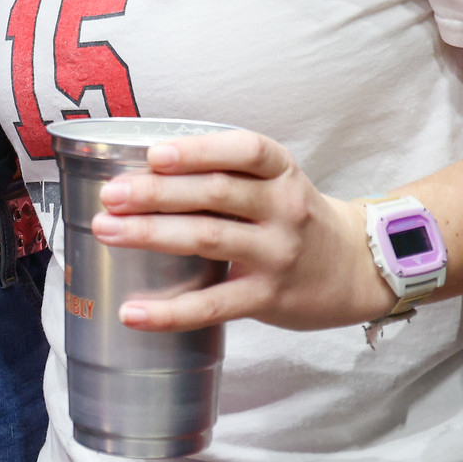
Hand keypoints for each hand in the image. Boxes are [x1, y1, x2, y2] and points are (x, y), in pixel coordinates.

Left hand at [92, 129, 391, 333]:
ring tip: (107, 230)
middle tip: (111, 194)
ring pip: (208, 240)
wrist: (355, 268)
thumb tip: (140, 168)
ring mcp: (277, 254)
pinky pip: (213, 305)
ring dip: (151, 234)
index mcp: (281, 170)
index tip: (156, 154)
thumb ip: (224, 173)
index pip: (244, 150)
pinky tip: (134, 311)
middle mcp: (284, 208)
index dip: (199, 150)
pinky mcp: (268, 297)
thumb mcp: (275, 181)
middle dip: (156, 192)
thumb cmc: (294, 216)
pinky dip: (170, 311)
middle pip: (215, 193)